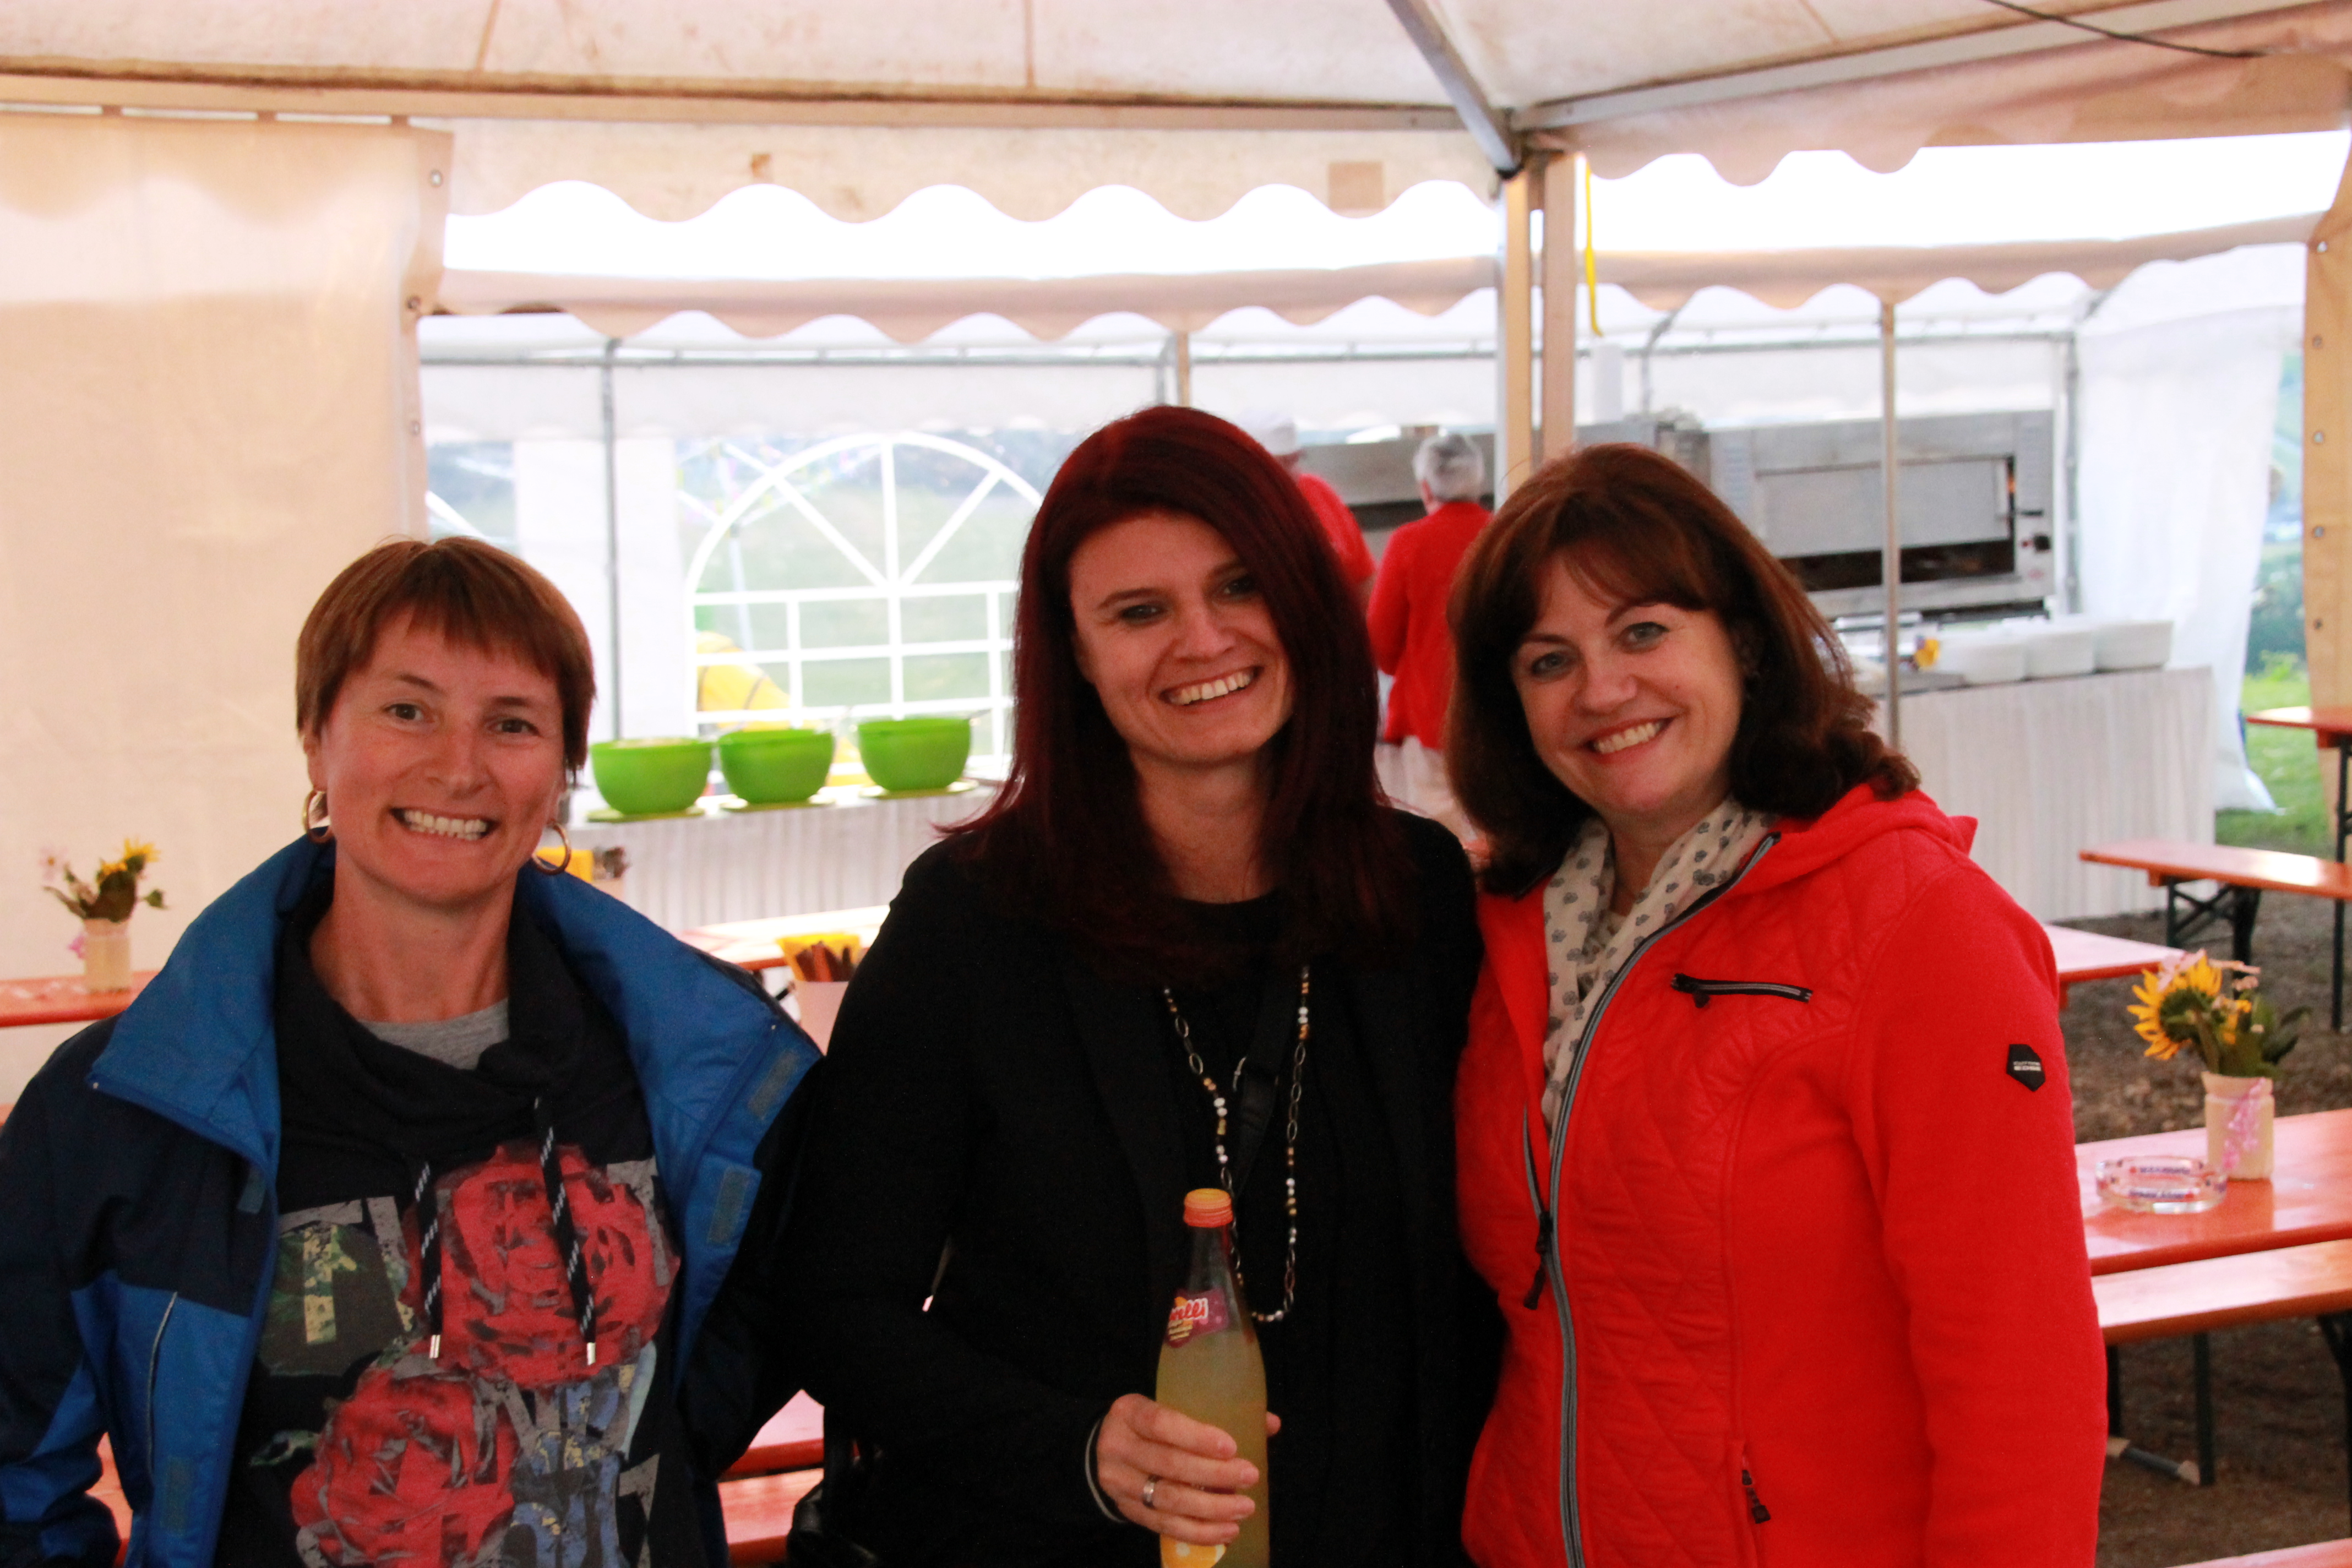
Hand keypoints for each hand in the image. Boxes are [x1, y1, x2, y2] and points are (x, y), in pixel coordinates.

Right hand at [1095, 1393, 1281, 1543]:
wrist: (1105, 1448)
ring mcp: (1120, 1483)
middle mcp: (1118, 1447)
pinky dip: (1199, 1532)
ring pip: (1168, 1501)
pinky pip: (1165, 1526)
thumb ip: (1217, 1412)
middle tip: (1250, 1476)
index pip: (1160, 1423)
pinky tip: (1227, 1531)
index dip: (1196, 1437)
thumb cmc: (1152, 1425)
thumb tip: (1270, 1423)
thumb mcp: (1172, 1406)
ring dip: (1211, 1509)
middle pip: (1168, 1465)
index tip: (1231, 1447)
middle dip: (1213, 1475)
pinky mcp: (1127, 1511)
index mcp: (1129, 1412)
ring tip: (1245, 1508)